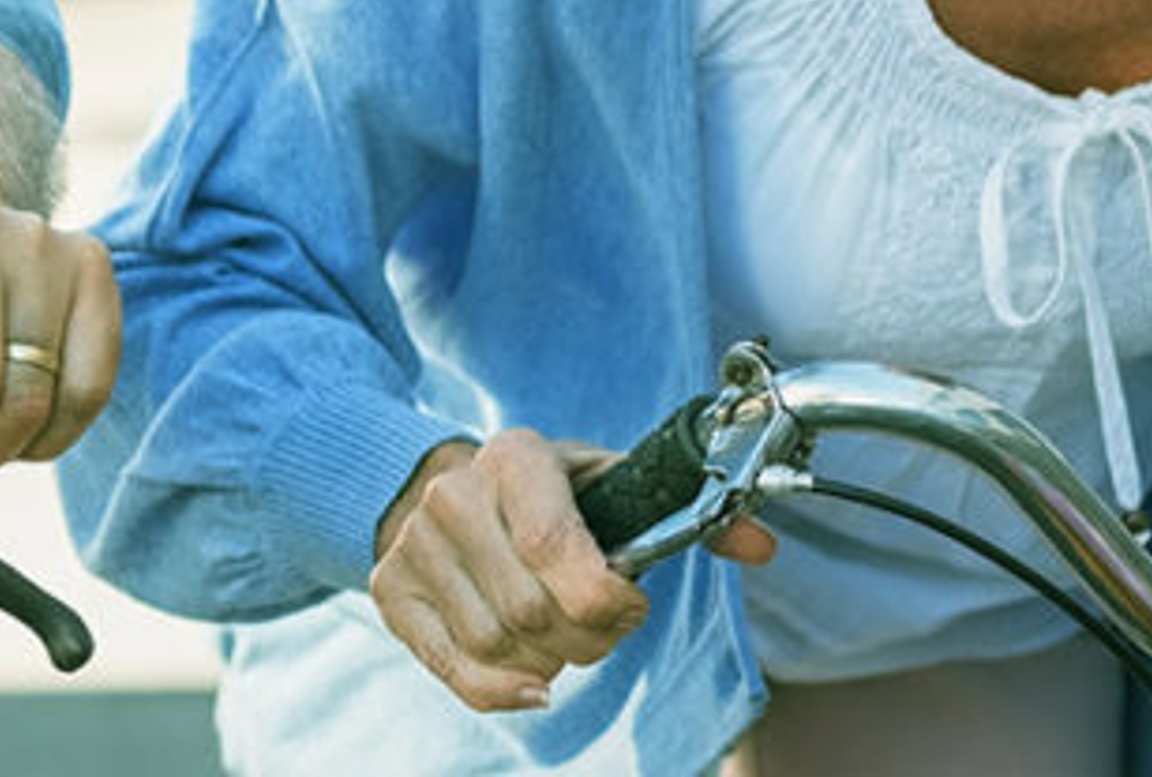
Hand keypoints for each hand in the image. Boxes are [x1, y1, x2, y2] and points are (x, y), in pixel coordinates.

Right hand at [370, 431, 773, 711]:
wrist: (437, 487)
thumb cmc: (543, 495)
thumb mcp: (607, 485)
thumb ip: (686, 515)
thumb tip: (760, 545)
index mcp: (516, 458)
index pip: (557, 545)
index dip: (607, 599)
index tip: (631, 603)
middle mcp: (455, 495)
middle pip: (533, 611)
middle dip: (588, 639)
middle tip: (603, 629)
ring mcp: (415, 544)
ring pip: (499, 645)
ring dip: (551, 664)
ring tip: (564, 642)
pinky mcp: (392, 591)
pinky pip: (455, 669)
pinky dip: (502, 693)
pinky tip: (535, 685)